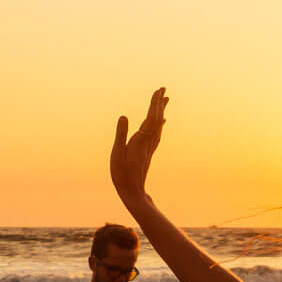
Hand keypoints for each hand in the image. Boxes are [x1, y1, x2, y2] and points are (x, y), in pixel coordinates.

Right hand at [110, 88, 168, 212]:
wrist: (133, 193)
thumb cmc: (122, 174)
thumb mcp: (117, 153)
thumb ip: (121, 134)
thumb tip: (124, 116)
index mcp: (141, 140)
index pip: (150, 118)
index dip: (154, 104)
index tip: (159, 90)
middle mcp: (148, 142)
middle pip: (156, 119)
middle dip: (159, 103)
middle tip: (163, 89)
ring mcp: (149, 148)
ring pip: (158, 126)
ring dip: (160, 112)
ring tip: (164, 100)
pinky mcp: (148, 153)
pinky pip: (156, 134)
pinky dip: (159, 124)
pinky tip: (161, 122)